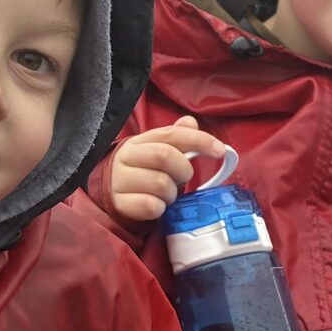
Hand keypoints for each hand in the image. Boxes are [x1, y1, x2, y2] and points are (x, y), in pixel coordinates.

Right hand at [108, 116, 231, 222]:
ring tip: (166, 194)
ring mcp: (120, 180)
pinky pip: (152, 206)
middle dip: (184, 170)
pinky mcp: (119, 203)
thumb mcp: (157, 150)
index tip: (220, 150)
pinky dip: (161, 208)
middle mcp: (126, 157)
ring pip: (161, 184)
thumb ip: (177, 137)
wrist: (111, 194)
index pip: (172, 134)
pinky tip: (157, 205)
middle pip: (165, 156)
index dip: (199, 140)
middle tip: (183, 179)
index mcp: (139, 141)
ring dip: (173, 193)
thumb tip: (191, 122)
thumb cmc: (142, 171)